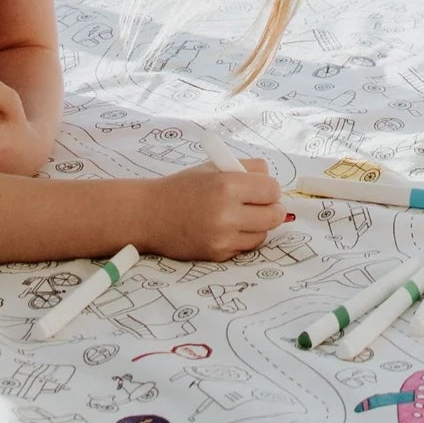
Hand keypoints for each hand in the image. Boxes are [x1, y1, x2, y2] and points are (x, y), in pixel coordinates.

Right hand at [141, 160, 286, 261]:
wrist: (149, 215)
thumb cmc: (184, 187)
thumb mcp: (215, 167)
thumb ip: (248, 169)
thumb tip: (273, 181)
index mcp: (227, 186)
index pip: (272, 190)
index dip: (270, 189)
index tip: (262, 188)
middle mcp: (226, 214)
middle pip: (274, 216)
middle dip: (271, 208)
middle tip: (260, 204)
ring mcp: (221, 239)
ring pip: (263, 234)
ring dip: (259, 225)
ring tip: (242, 216)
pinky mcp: (216, 255)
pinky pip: (245, 248)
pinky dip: (243, 238)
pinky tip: (229, 228)